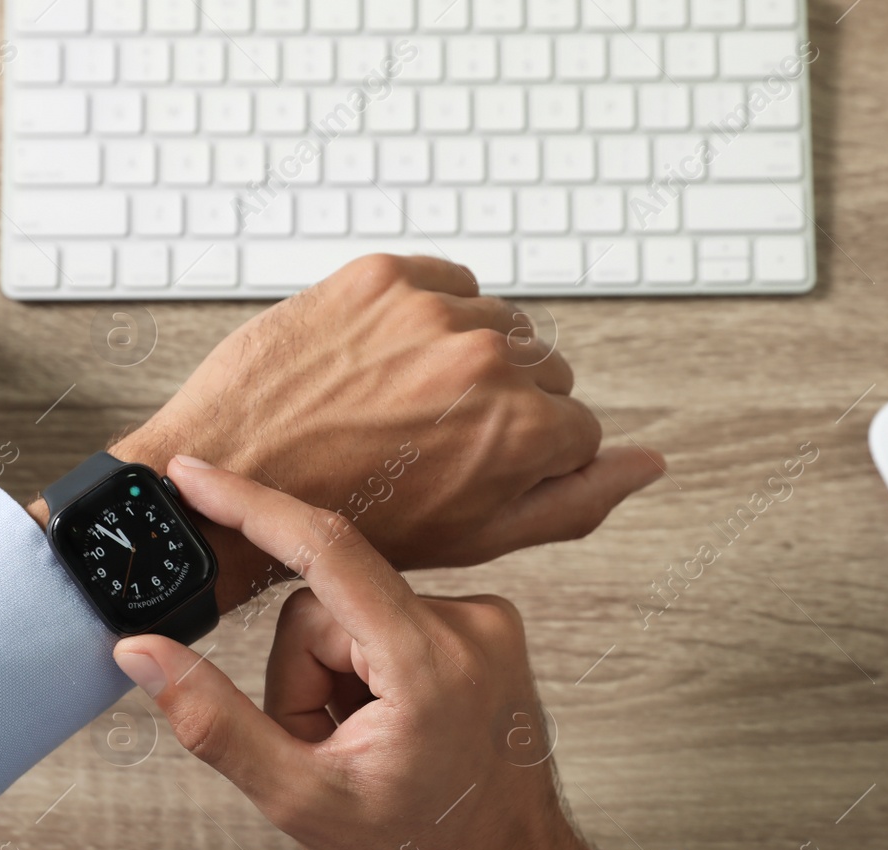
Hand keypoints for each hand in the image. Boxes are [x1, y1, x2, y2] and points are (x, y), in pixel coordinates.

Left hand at [96, 255, 665, 611]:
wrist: (237, 477)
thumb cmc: (352, 519)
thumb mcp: (479, 536)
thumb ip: (577, 500)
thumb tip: (650, 463)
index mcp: (522, 426)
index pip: (577, 425)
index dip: (528, 456)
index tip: (475, 470)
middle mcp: (487, 357)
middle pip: (542, 370)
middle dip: (502, 405)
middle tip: (434, 442)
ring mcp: (430, 309)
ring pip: (496, 323)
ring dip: (466, 358)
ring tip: (405, 404)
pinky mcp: (379, 275)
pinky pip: (445, 281)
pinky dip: (429, 315)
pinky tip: (388, 362)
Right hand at [113, 459, 631, 849]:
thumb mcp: (302, 803)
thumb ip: (215, 722)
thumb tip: (143, 653)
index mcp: (428, 662)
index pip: (325, 550)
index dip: (250, 505)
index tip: (194, 474)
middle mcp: (470, 624)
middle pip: (323, 606)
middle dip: (300, 677)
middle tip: (324, 750)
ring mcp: (486, 625)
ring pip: (351, 615)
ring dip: (334, 679)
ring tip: (363, 747)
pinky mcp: (487, 631)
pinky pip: (388, 621)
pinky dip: (368, 672)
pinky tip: (390, 728)